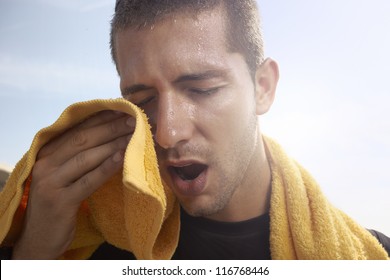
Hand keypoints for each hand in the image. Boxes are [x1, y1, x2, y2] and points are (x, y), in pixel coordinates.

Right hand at [12, 110, 134, 258]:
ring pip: (86, 157)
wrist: (40, 237)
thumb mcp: (63, 173)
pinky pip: (89, 181)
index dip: (100, 118)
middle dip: (110, 127)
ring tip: (133, 135)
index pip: (77, 129)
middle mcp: (45, 163)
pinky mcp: (60, 201)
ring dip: (113, 144)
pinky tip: (122, 157)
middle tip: (133, 119)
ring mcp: (51, 182)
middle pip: (83, 140)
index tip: (122, 109)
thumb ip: (78, 154)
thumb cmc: (57, 200)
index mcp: (46, 152)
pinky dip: (106, 167)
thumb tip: (109, 133)